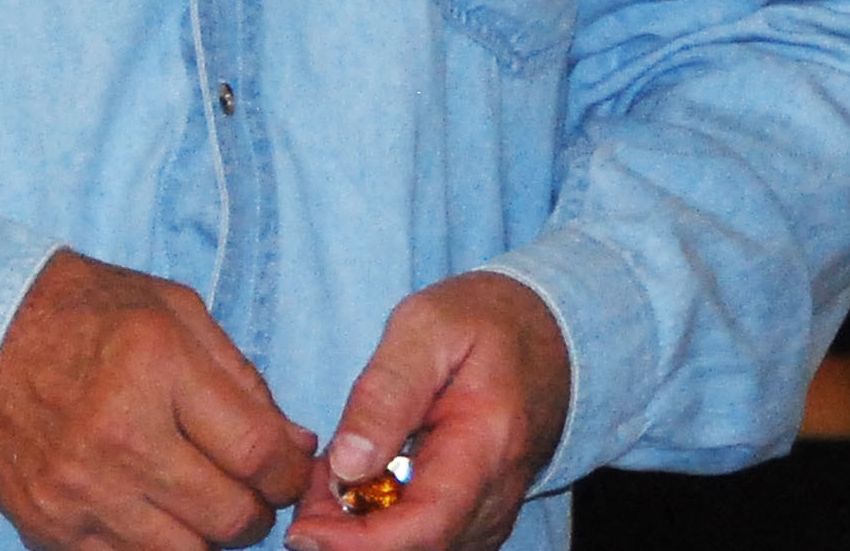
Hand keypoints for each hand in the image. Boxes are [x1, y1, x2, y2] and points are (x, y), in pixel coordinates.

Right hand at [0, 250, 315, 550]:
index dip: (288, 472)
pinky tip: (149, 510)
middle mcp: (119, 432)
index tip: (286, 468)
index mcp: (156, 364)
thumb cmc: (84, 313)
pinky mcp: (52, 526)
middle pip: (230, 517)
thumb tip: (294, 446)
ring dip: (206, 534)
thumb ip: (240, 377)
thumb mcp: (171, 310)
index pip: (256, 454)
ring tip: (197, 500)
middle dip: (255, 509)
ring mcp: (82, 488)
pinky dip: (152, 545)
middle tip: (244, 487)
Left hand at [288, 273, 568, 550]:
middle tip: (304, 492)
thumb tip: (347, 464)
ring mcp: (490, 512)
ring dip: (361, 531)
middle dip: (347, 537)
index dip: (360, 543)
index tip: (304, 530)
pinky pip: (426, 537)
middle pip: (418, 547)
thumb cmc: (481, 322)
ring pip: (419, 548)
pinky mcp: (478, 515)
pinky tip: (356, 484)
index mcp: (487, 446)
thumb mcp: (425, 328)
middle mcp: (496, 496)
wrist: (546, 333)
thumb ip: (386, 394)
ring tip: (324, 481)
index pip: (427, 525)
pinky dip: (382, 524)